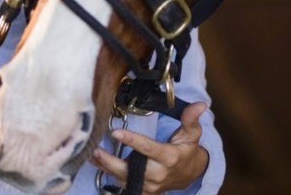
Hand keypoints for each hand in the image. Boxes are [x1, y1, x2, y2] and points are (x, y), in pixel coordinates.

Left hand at [90, 102, 209, 193]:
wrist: (189, 175)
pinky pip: (123, 184)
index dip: (132, 141)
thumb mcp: (192, 134)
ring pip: (123, 178)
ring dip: (105, 166)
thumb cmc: (187, 150)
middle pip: (130, 168)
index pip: (148, 149)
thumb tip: (200, 104)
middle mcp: (158, 174)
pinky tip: (97, 163)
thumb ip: (190, 119)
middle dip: (111, 161)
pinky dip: (109, 174)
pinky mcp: (144, 191)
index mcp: (169, 157)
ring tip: (90, 154)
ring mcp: (150, 185)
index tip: (116, 133)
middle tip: (95, 149)